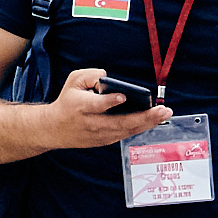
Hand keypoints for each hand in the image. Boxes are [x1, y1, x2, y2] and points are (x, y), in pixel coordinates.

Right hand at [47, 68, 170, 149]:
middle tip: (161, 110)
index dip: (109, 102)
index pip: (97, 106)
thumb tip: (107, 77)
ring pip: (126, 130)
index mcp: (80, 107)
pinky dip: (140, 127)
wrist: (54, 129)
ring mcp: (99, 135)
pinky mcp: (104, 141)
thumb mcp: (73, 81)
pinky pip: (125, 134)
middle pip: (119, 122)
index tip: (123, 96)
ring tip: (164, 113)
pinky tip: (153, 120)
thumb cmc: (67, 102)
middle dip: (143, 117)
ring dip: (147, 123)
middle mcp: (91, 123)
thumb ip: (90, 75)